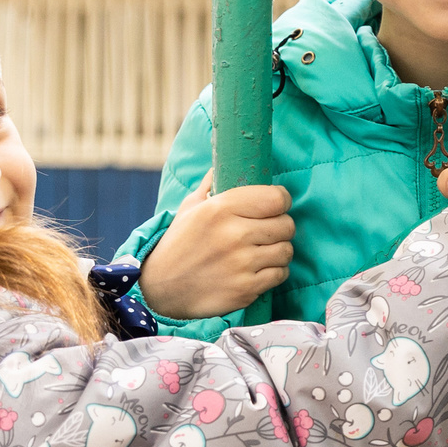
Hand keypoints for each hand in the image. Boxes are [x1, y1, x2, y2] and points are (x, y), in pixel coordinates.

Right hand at [137, 175, 295, 319]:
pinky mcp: (246, 289)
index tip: (275, 205)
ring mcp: (241, 264)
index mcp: (220, 208)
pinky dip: (274, 272)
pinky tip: (258, 269)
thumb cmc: (179, 243)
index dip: (281, 200)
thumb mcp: (190, 207)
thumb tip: (228, 157)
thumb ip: (212, 183)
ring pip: (286, 251)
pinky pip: (280, 274)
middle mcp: (233, 235)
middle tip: (267, 230)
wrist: (160, 289)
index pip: (276, 198)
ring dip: (279, 250)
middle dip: (280, 226)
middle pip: (287, 225)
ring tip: (262, 250)